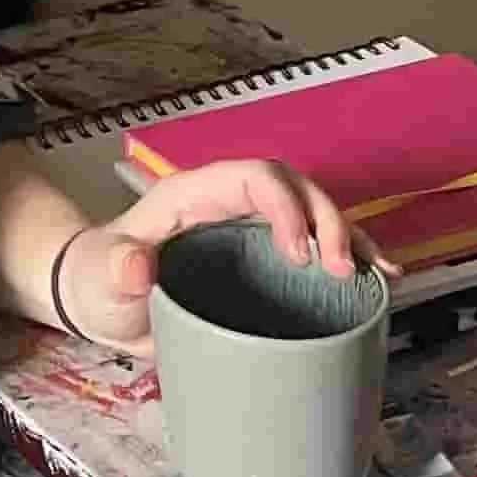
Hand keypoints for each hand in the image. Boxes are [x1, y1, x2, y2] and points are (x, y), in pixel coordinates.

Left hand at [51, 159, 370, 349]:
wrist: (100, 299)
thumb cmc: (98, 280)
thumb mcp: (99, 278)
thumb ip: (114, 270)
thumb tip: (137, 265)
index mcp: (192, 197)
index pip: (250, 178)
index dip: (283, 205)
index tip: (299, 256)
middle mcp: (226, 204)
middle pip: (291, 187)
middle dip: (325, 220)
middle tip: (340, 271)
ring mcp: (247, 230)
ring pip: (309, 211)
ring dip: (346, 235)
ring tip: (376, 273)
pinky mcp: (261, 262)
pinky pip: (312, 245)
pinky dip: (348, 257)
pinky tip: (378, 278)